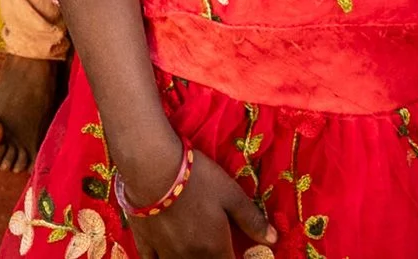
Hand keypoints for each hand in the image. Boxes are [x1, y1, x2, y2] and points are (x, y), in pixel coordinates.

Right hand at [123, 150, 275, 258]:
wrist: (151, 167)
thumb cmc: (197, 179)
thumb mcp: (231, 194)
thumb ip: (252, 219)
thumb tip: (273, 240)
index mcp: (213, 249)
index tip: (239, 254)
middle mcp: (189, 257)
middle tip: (216, 251)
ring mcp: (164, 252)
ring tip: (195, 252)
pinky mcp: (144, 242)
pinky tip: (164, 257)